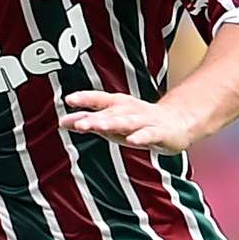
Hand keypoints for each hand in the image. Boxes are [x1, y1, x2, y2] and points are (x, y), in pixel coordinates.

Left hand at [61, 91, 197, 153]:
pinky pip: (149, 135)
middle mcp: (129, 110)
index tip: (68, 99)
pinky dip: (141, 137)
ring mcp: (145, 121)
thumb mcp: (111, 121)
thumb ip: (87, 121)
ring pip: (126, 122)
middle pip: (109, 113)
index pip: (98, 100)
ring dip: (112, 124)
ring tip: (97, 127)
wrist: (176, 123)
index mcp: (117, 105)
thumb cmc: (137, 122)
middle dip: (93, 118)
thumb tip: (62, 122)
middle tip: (77, 123)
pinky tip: (133, 140)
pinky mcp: (159, 133)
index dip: (84, 99)